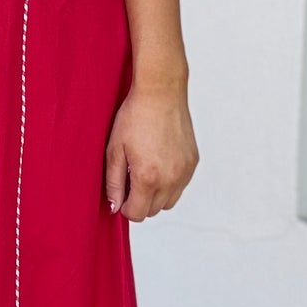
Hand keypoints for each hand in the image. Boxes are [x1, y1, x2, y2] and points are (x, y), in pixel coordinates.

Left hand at [104, 78, 197, 220]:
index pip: (137, 214)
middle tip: (131, 177)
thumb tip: (115, 207)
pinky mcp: (193, 163)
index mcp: (148, 177)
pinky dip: (170, 182)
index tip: (121, 192)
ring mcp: (184, 171)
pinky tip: (159, 162)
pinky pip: (181, 186)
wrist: (160, 93)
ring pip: (169, 202)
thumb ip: (114, 183)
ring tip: (146, 170)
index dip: (125, 207)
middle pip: (153, 211)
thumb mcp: (114, 150)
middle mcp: (171, 178)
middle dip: (140, 201)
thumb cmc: (135, 116)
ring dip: (156, 194)